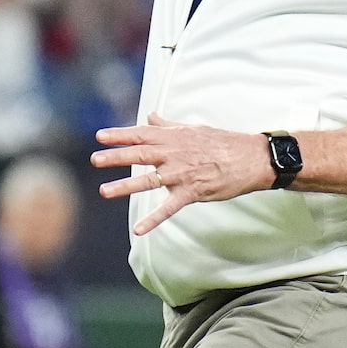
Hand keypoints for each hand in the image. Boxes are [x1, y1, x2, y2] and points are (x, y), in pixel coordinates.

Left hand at [92, 115, 273, 233]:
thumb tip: (150, 116)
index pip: (141, 134)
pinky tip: (138, 230)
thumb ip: (167, 126)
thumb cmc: (222, 142)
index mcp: (173, 137)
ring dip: (126, 185)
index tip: (99, 136)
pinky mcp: (192, 192)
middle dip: (116, 156)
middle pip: (140, 154)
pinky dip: (153, 220)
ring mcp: (182, 173)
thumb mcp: (193, 129)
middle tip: (95, 159)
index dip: (119, 135)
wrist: (251, 158)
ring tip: (105, 191)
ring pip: (149, 180)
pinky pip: (169, 208)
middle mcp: (174, 154)